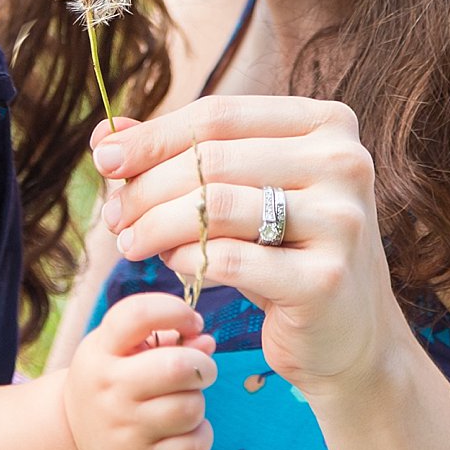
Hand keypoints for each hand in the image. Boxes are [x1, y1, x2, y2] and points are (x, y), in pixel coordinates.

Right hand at [62, 290, 216, 449]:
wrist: (76, 436)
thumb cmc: (111, 380)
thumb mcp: (121, 349)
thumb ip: (166, 337)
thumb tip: (206, 342)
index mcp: (100, 351)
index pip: (139, 314)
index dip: (176, 311)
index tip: (192, 321)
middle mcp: (107, 390)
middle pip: (177, 367)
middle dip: (203, 366)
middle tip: (200, 371)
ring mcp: (122, 431)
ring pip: (191, 408)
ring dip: (197, 402)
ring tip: (182, 402)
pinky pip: (195, 447)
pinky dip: (201, 435)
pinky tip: (185, 429)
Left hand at [91, 96, 408, 400]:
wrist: (346, 334)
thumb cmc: (284, 251)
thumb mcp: (241, 194)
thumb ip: (181, 157)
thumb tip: (105, 134)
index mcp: (327, 125)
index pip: (219, 115)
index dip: (153, 136)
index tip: (104, 159)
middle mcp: (344, 163)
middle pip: (212, 159)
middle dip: (147, 187)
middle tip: (112, 215)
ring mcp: (341, 221)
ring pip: (216, 205)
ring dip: (156, 225)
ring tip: (129, 243)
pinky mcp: (324, 279)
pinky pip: (229, 258)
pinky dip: (186, 259)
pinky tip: (170, 264)